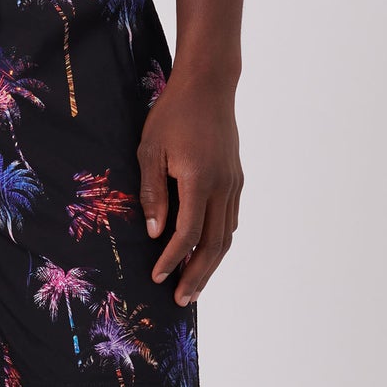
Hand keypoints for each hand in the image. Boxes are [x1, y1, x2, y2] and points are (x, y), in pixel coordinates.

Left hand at [137, 71, 241, 305]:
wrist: (208, 86)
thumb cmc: (172, 114)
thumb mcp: (150, 150)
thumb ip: (152, 192)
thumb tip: (154, 232)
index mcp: (200, 181)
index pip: (187, 235)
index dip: (171, 260)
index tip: (157, 278)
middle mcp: (223, 187)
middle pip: (213, 245)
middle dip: (197, 276)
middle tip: (182, 300)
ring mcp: (234, 184)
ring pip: (226, 236)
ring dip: (210, 264)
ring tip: (194, 286)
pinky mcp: (236, 179)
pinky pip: (231, 220)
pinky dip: (219, 242)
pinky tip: (206, 253)